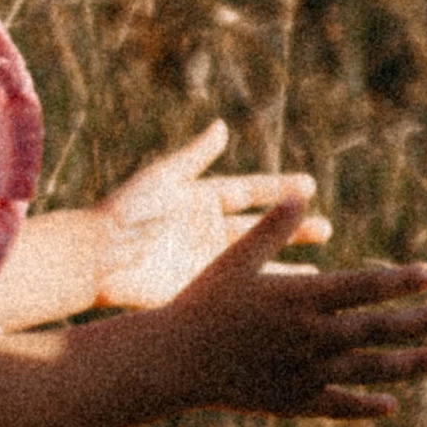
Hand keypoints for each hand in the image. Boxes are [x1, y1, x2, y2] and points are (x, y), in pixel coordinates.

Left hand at [91, 119, 333, 308]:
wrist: (100, 256)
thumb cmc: (128, 211)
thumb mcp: (164, 176)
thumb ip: (195, 155)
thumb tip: (222, 127)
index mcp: (201, 200)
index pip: (250, 191)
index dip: (279, 188)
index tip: (309, 186)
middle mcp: (208, 230)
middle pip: (261, 228)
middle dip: (293, 229)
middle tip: (326, 229)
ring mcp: (206, 261)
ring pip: (257, 262)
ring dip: (287, 264)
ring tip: (320, 271)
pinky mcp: (200, 288)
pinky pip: (240, 290)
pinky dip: (266, 293)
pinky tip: (291, 299)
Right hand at [147, 199, 426, 418]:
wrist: (173, 360)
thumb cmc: (202, 303)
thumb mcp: (236, 260)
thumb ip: (272, 229)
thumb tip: (300, 192)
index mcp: (300, 298)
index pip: (363, 286)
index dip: (400, 280)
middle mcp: (310, 337)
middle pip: (376, 328)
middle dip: (419, 321)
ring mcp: (304, 373)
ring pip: (367, 369)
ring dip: (407, 364)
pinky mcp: (291, 402)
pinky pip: (336, 405)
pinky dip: (364, 406)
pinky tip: (389, 406)